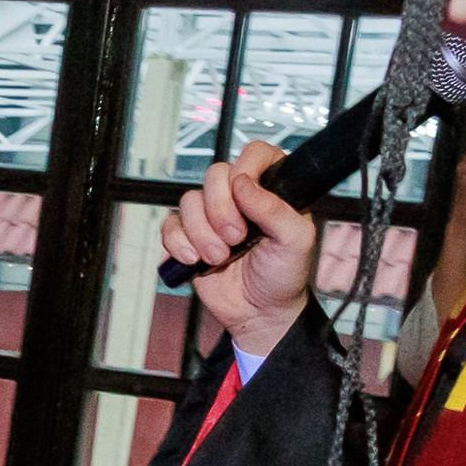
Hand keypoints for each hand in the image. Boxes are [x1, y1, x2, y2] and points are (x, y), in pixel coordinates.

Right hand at [159, 140, 310, 355]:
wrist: (259, 312)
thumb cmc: (284, 275)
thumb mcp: (295, 240)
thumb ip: (274, 208)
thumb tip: (243, 183)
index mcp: (271, 189)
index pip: (254, 153)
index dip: (245, 168)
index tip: (245, 192)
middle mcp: (239, 197)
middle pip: (214, 175)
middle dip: (220, 210)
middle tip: (237, 238)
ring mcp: (211, 217)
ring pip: (189, 202)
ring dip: (202, 234)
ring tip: (220, 257)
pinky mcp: (188, 238)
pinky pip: (169, 226)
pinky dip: (178, 244)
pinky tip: (194, 260)